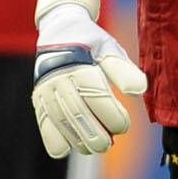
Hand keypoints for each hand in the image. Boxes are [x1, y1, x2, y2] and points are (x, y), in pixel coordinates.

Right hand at [31, 0, 146, 156]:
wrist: (59, 31)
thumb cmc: (90, 43)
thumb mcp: (109, 49)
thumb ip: (123, 70)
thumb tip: (138, 90)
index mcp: (78, 63)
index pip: (95, 95)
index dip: (112, 115)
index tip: (124, 124)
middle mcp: (58, 78)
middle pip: (77, 113)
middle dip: (96, 134)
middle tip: (109, 142)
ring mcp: (46, 91)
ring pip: (61, 123)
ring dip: (79, 140)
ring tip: (96, 146)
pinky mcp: (39, 101)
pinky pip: (45, 127)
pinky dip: (56, 142)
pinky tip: (71, 146)